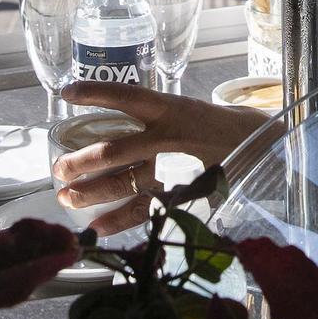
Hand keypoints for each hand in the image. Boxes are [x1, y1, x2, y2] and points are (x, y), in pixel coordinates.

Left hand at [53, 81, 267, 234]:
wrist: (258, 145)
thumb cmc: (212, 126)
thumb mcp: (184, 110)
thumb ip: (151, 118)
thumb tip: (106, 126)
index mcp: (169, 109)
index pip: (127, 96)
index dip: (96, 93)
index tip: (67, 92)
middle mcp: (169, 137)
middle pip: (116, 150)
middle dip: (81, 162)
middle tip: (59, 169)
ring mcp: (174, 168)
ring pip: (124, 183)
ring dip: (91, 192)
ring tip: (67, 197)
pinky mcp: (181, 193)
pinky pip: (144, 209)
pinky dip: (117, 220)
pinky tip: (96, 226)